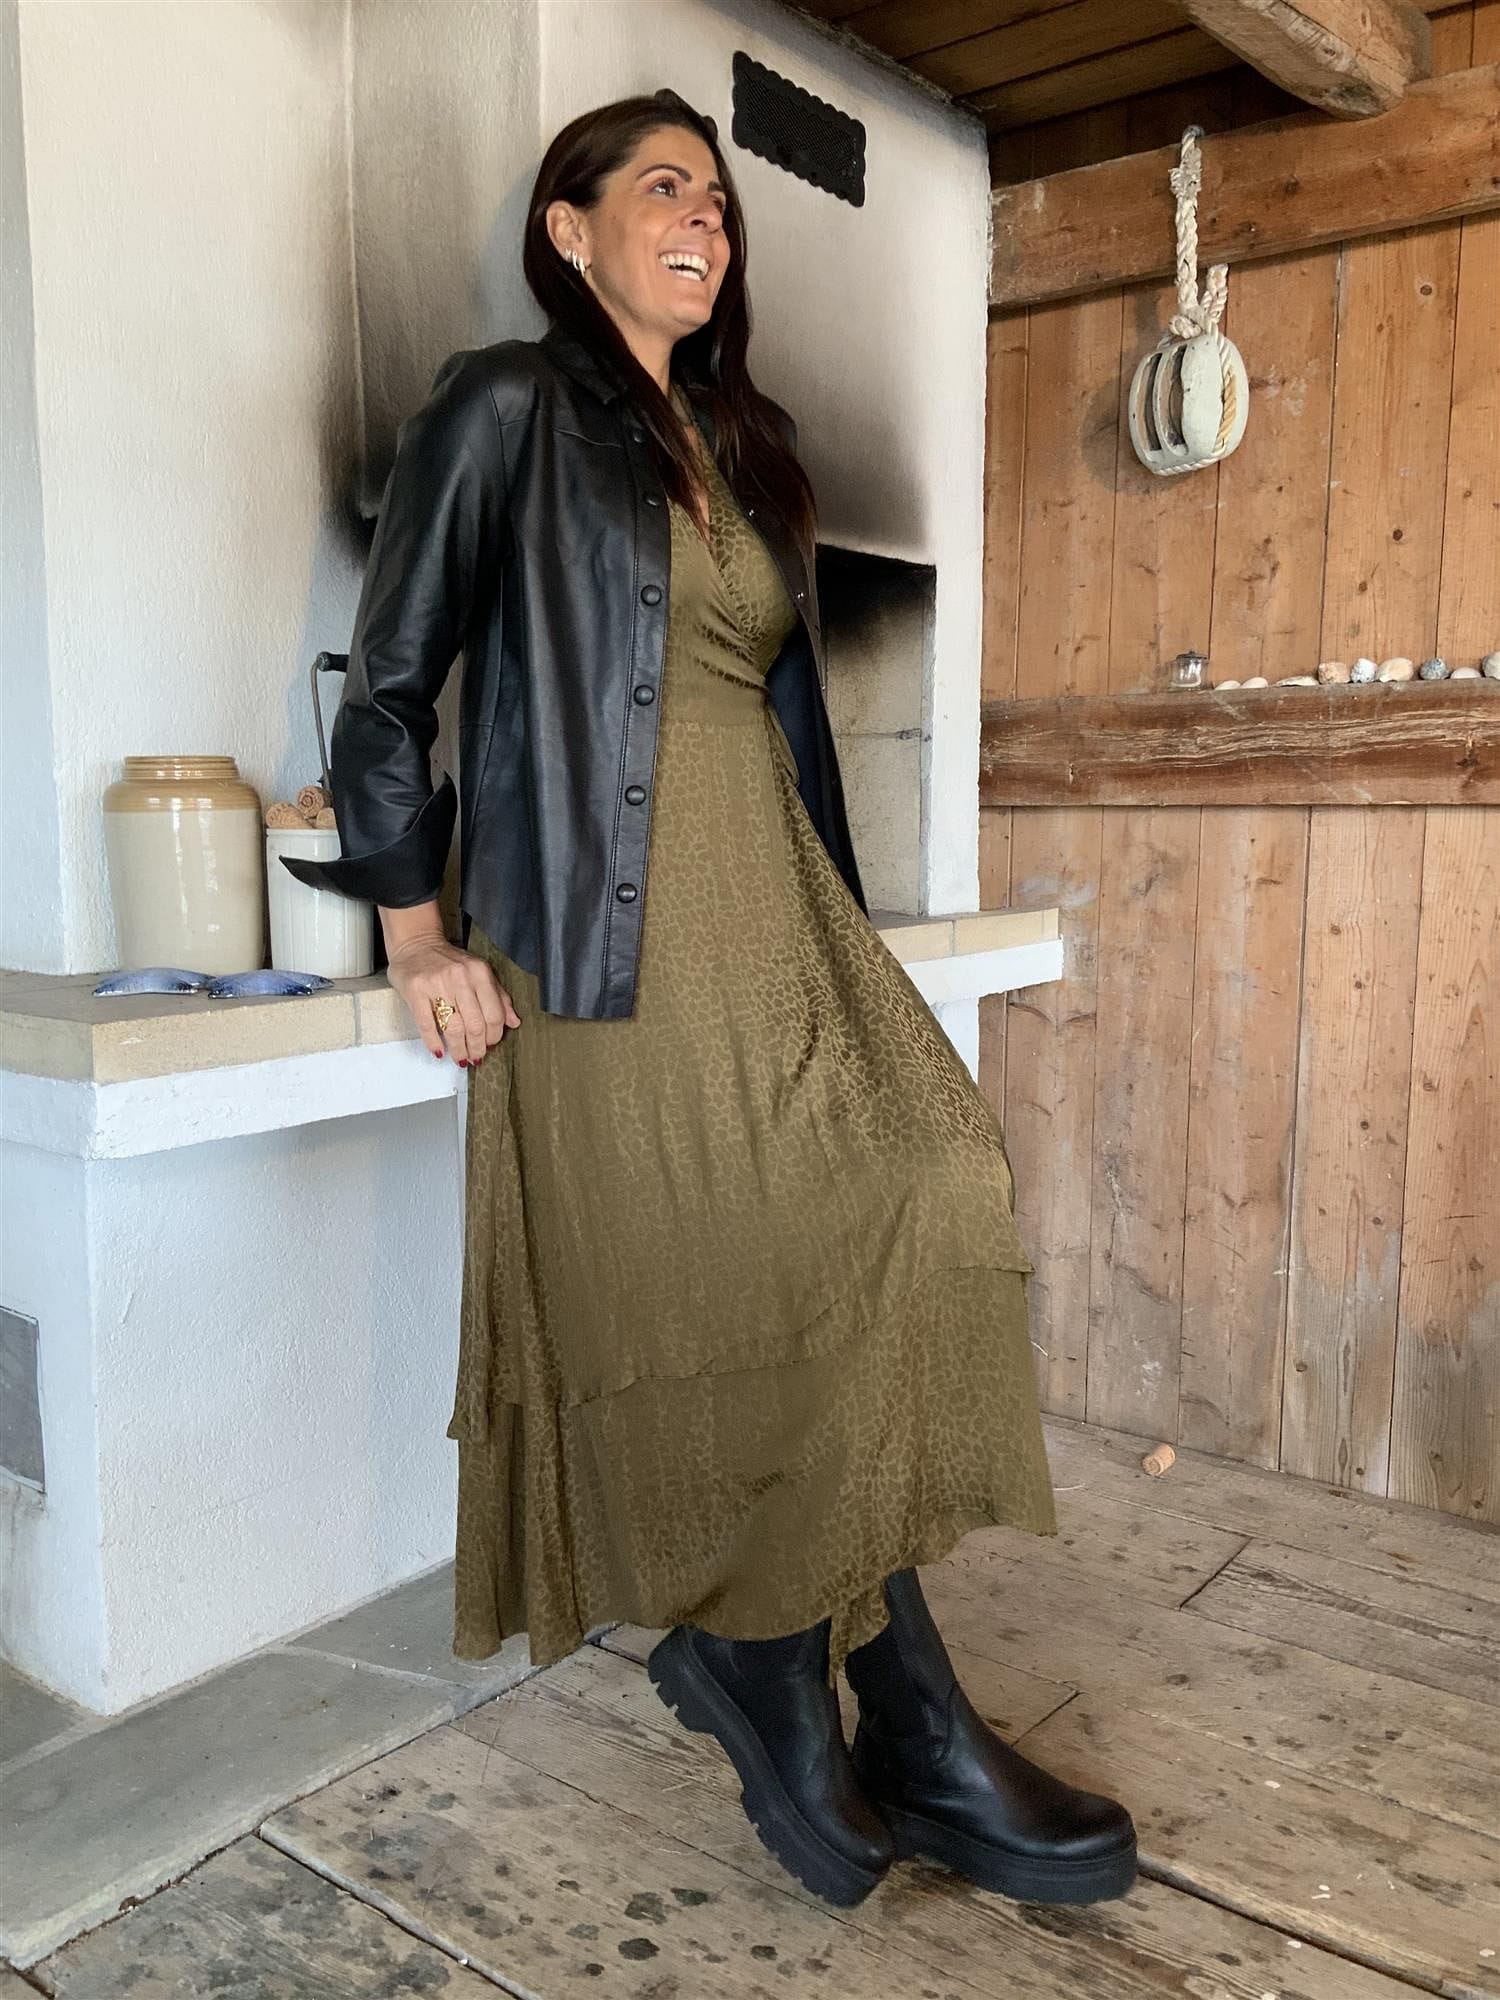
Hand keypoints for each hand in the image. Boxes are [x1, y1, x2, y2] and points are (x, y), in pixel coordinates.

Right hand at [385, 934, 519, 1064]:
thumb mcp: (479, 972)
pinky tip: (439, 1052)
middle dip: (477, 1047)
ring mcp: (437, 984)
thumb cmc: (450, 961)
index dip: (494, 1036)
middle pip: (475, 1025)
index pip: (494, 1014)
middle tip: (475, 1057)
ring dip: (459, 1050)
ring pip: (453, 1028)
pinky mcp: (415, 991)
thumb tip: (514, 1022)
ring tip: (461, 1059)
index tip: (490, 1045)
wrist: (416, 943)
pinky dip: (434, 1042)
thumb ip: (499, 996)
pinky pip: (427, 1025)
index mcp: (479, 973)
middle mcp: (460, 977)